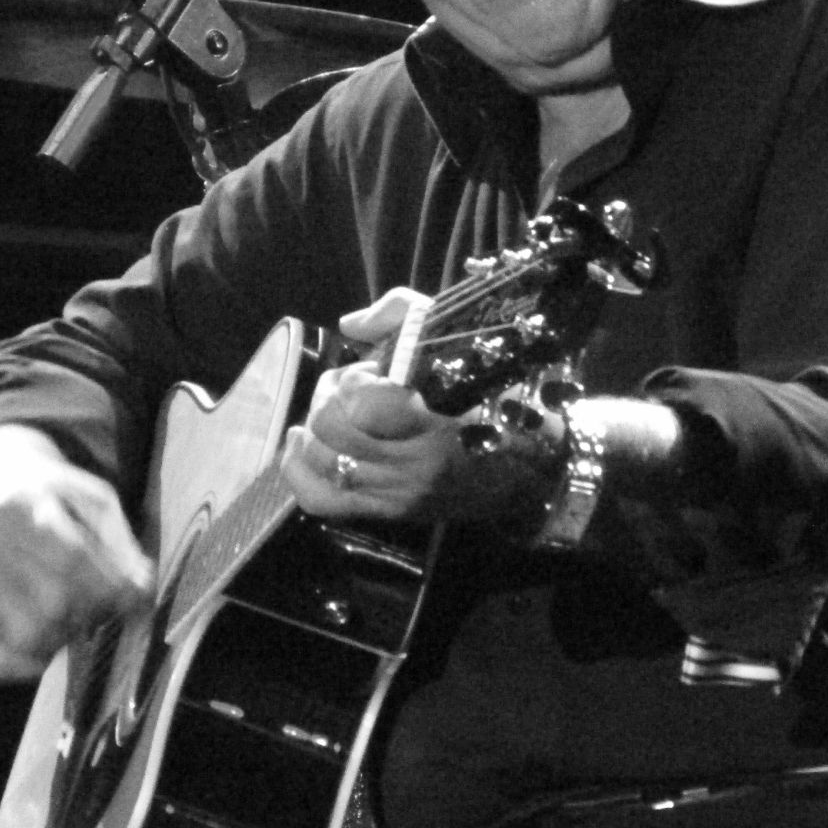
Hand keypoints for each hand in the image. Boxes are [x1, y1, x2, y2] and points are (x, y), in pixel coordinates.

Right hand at [0, 425, 153, 682]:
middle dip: (90, 612)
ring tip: (71, 620)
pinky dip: (22, 664)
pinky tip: (43, 644)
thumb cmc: (48, 494)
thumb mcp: (91, 497)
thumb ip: (119, 541)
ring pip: (24, 635)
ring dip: (61, 638)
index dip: (111, 587)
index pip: (72, 559)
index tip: (134, 598)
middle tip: (102, 606)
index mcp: (25, 508)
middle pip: (51, 602)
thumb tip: (143, 587)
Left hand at [280, 290, 472, 522]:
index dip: (352, 380)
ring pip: (321, 461)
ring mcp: (399, 493)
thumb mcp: (456, 336)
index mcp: (437, 416)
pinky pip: (322, 501)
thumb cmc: (492, 394)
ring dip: (313, 428)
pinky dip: (298, 471)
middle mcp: (415, 462)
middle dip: (326, 398)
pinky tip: (298, 444)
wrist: (530, 465)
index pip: (362, 402)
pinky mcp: (389, 513)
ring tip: (329, 411)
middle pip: (331, 428)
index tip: (370, 371)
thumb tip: (349, 325)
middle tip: (345, 387)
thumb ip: (401, 314)